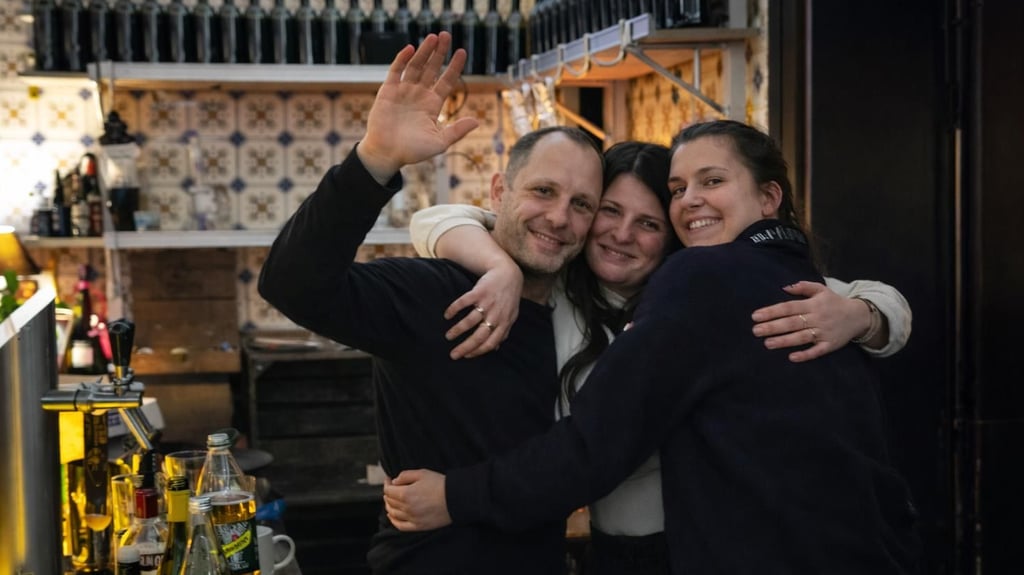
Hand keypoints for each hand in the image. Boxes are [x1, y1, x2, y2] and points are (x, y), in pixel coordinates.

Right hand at [358, 32, 478, 182]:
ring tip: (433, 37)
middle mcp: (419, 95)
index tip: (462, 52)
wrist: (387, 154)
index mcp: (432, 105)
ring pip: (415, 66)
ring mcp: (403, 91)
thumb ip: (457, 131)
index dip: (454, 67)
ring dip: (424, 52)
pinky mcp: (388, 91)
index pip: (446, 81)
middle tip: (446, 35)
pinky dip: (402, 59)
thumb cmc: (412, 151)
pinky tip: (411, 48)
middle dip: (439, 53)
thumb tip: (477, 121)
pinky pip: (396, 71)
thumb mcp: (439, 142)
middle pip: (431, 69)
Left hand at [383, 469, 451, 530]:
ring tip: (391, 500)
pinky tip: (392, 516)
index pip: (388, 490)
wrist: (456, 498)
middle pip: (389, 502)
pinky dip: (393, 521)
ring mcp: (412, 518)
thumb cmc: (440, 484)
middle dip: (388, 493)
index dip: (387, 483)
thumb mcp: (422, 473)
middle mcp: (407, 508)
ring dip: (389, 506)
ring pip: (393, 513)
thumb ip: (405, 475)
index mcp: (406, 494)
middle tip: (391, 488)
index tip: (389, 479)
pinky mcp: (418, 526)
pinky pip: (400, 526)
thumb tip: (394, 481)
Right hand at [443, 263, 522, 358]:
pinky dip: (454, 309)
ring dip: (457, 330)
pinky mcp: (479, 292)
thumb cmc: (509, 298)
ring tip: (448, 336)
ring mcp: (487, 303)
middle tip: (453, 354)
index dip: (477, 352)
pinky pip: (464, 302)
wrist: (508, 274)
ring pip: (469, 321)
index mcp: (504, 323)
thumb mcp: (511, 316)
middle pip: (479, 336)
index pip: (490, 343)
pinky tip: (447, 315)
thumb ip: (504, 332)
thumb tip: (495, 348)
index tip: (465, 356)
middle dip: (464, 347)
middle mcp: (496, 315)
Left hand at [751, 281, 871, 362]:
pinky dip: (806, 355)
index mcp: (813, 304)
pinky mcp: (830, 345)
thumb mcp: (821, 289)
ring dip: (784, 341)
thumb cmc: (834, 302)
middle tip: (755, 331)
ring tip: (767, 343)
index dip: (772, 311)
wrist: (859, 316)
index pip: (789, 307)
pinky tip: (792, 357)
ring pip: (802, 337)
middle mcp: (817, 318)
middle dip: (773, 327)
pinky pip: (817, 351)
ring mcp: (824, 332)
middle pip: (792, 323)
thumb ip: (803, 287)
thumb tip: (784, 287)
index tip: (755, 316)